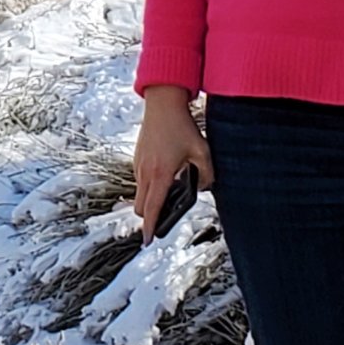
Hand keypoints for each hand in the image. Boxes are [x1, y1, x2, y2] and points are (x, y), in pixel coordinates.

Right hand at [132, 85, 214, 245]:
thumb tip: (203, 187)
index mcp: (161, 174)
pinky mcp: (137, 157)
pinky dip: (147, 186)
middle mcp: (145, 171)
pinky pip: (139, 180)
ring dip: (148, 200)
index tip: (148, 240)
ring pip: (138, 194)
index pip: (152, 209)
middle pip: (140, 207)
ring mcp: (138, 164)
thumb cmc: (181, 126)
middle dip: (148, 216)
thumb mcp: (202, 151)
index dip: (150, 227)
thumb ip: (206, 175)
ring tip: (166, 195)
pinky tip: (163, 176)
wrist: (162, 104)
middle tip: (162, 219)